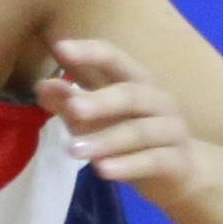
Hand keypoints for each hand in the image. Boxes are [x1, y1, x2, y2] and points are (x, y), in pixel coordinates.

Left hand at [39, 40, 202, 198]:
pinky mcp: (177, 161)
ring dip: (106, 140)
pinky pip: (153, 161)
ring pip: (139, 132)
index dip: (89, 53)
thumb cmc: (133, 140)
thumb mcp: (97, 121)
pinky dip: (128, 165)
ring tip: (73, 151)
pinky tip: (103, 171)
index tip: (60, 48)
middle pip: (131, 95)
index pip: (114, 59)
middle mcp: (157, 101)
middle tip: (72, 108)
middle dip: (100, 101)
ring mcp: (171, 130)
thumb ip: (70, 104)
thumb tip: (42, 86)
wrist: (179, 175)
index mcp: (136, 82)